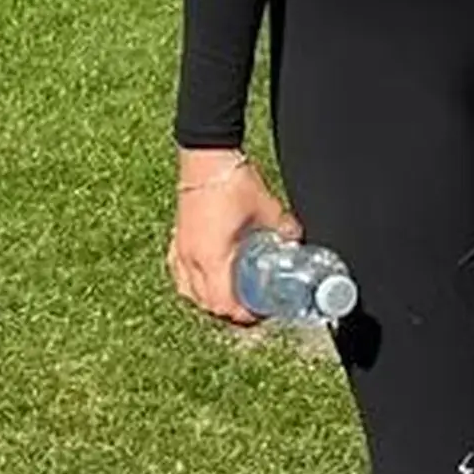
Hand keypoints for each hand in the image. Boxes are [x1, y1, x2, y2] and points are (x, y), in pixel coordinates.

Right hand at [169, 151, 289, 325]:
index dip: (243, 316)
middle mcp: (190, 258)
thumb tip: (298, 245)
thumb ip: (286, 230)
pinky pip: (180, 274)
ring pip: (189, 292)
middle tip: (252, 307)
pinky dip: (193, 284)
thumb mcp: (269, 210)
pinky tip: (206, 280)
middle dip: (229, 311)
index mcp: (212, 256)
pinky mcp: (176, 239)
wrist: (207, 158)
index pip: (223, 302)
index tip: (260, 313)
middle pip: (206, 303)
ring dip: (209, 300)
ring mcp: (180, 249)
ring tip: (231, 298)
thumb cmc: (232, 182)